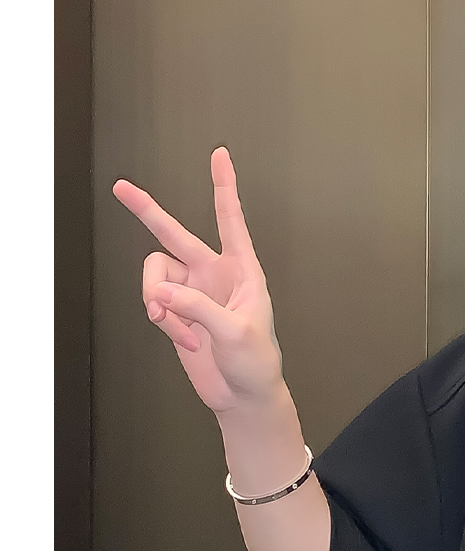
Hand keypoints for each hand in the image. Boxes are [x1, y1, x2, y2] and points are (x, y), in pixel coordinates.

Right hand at [113, 148, 285, 416]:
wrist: (242, 395)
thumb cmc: (256, 362)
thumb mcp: (235, 333)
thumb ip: (199, 308)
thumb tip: (162, 293)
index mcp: (242, 270)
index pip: (230, 220)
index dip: (223, 187)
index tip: (219, 155)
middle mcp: (214, 274)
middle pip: (173, 235)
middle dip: (147, 211)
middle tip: (121, 187)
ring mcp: (192, 292)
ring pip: (155, 276)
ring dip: (159, 302)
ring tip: (179, 329)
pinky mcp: (177, 312)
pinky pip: (155, 304)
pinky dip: (165, 322)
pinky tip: (185, 340)